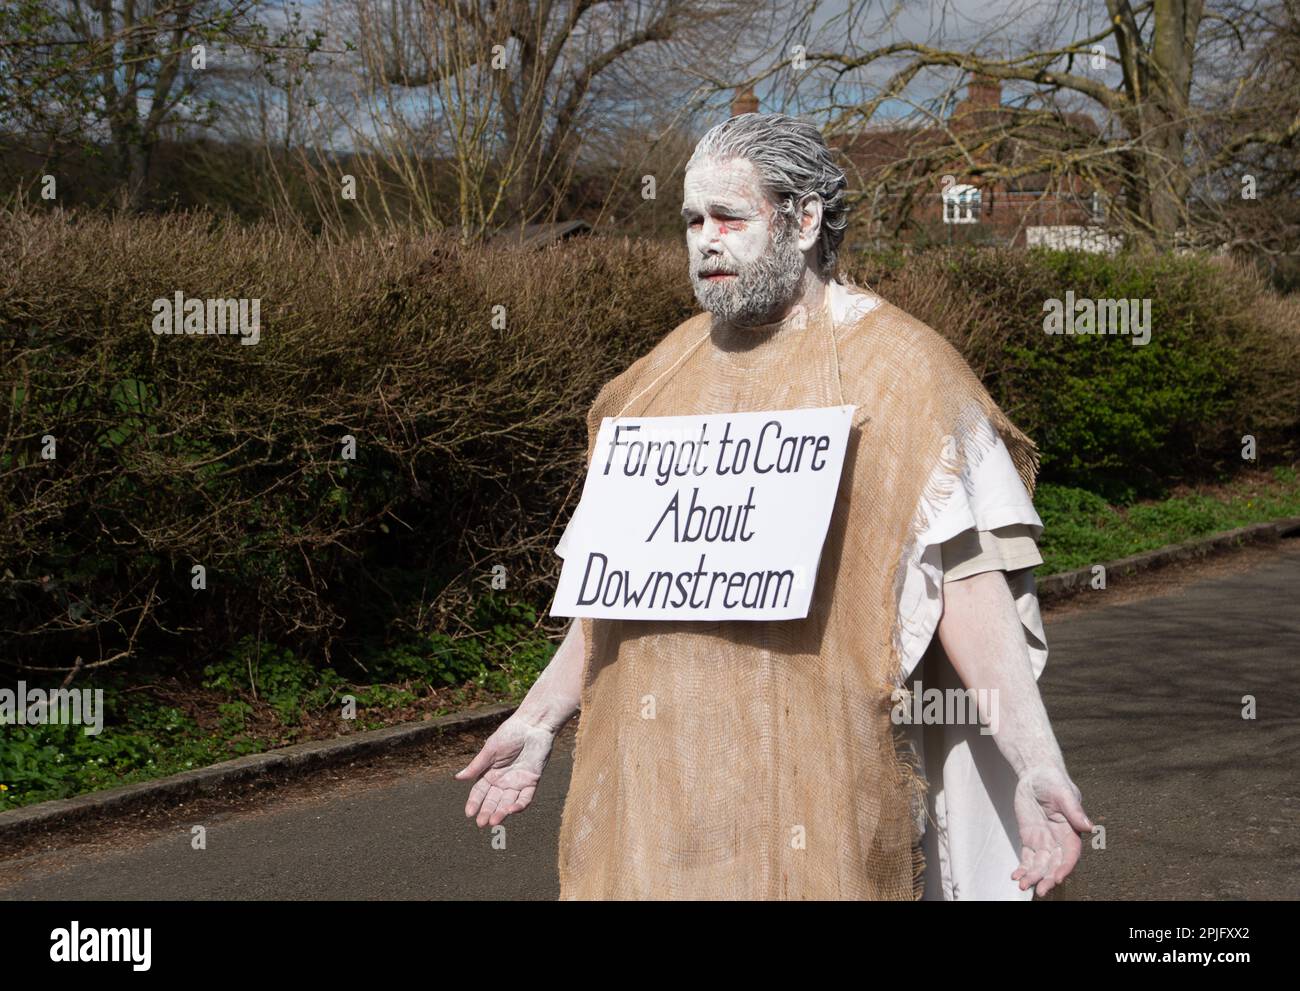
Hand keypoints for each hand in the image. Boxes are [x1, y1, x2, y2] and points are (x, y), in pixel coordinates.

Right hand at [454, 716, 556, 827]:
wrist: (532, 725)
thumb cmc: (509, 733)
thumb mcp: (490, 750)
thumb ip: (477, 766)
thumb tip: (457, 778)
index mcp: (489, 773)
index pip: (479, 792)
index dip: (474, 802)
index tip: (469, 813)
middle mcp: (502, 781)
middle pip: (493, 800)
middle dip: (487, 812)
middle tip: (481, 823)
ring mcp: (517, 783)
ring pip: (508, 802)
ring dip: (501, 812)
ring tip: (493, 821)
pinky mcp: (532, 781)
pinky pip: (526, 797)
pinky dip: (519, 805)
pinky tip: (511, 810)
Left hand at [1011, 763, 1092, 896]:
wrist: (1036, 774)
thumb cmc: (1053, 780)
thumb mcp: (1063, 792)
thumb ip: (1074, 810)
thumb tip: (1089, 827)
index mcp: (1071, 831)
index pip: (1070, 855)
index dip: (1065, 868)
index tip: (1057, 878)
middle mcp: (1059, 840)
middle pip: (1055, 864)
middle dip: (1047, 878)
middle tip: (1039, 890)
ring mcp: (1044, 841)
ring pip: (1040, 865)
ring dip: (1033, 877)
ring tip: (1022, 886)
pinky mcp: (1030, 839)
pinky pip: (1027, 858)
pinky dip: (1023, 868)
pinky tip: (1015, 877)